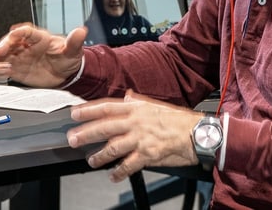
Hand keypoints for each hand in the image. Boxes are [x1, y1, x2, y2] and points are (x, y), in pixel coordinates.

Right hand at [0, 23, 85, 87]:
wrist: (66, 74)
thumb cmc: (68, 58)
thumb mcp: (73, 50)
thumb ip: (74, 41)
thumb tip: (81, 31)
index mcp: (39, 38)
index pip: (27, 32)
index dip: (19, 32)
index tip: (13, 34)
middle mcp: (26, 46)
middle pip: (11, 42)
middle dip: (3, 46)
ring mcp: (19, 58)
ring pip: (3, 56)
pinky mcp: (16, 70)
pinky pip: (1, 70)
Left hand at [66, 90, 205, 181]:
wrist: (198, 133)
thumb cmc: (179, 120)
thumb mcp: (156, 105)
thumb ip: (138, 101)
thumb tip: (126, 96)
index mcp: (137, 108)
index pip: (106, 107)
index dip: (88, 110)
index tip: (74, 114)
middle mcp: (136, 122)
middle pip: (104, 127)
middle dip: (85, 133)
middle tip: (72, 139)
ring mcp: (141, 138)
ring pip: (113, 147)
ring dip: (99, 155)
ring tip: (91, 160)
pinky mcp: (148, 154)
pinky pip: (129, 165)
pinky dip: (119, 171)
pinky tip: (113, 175)